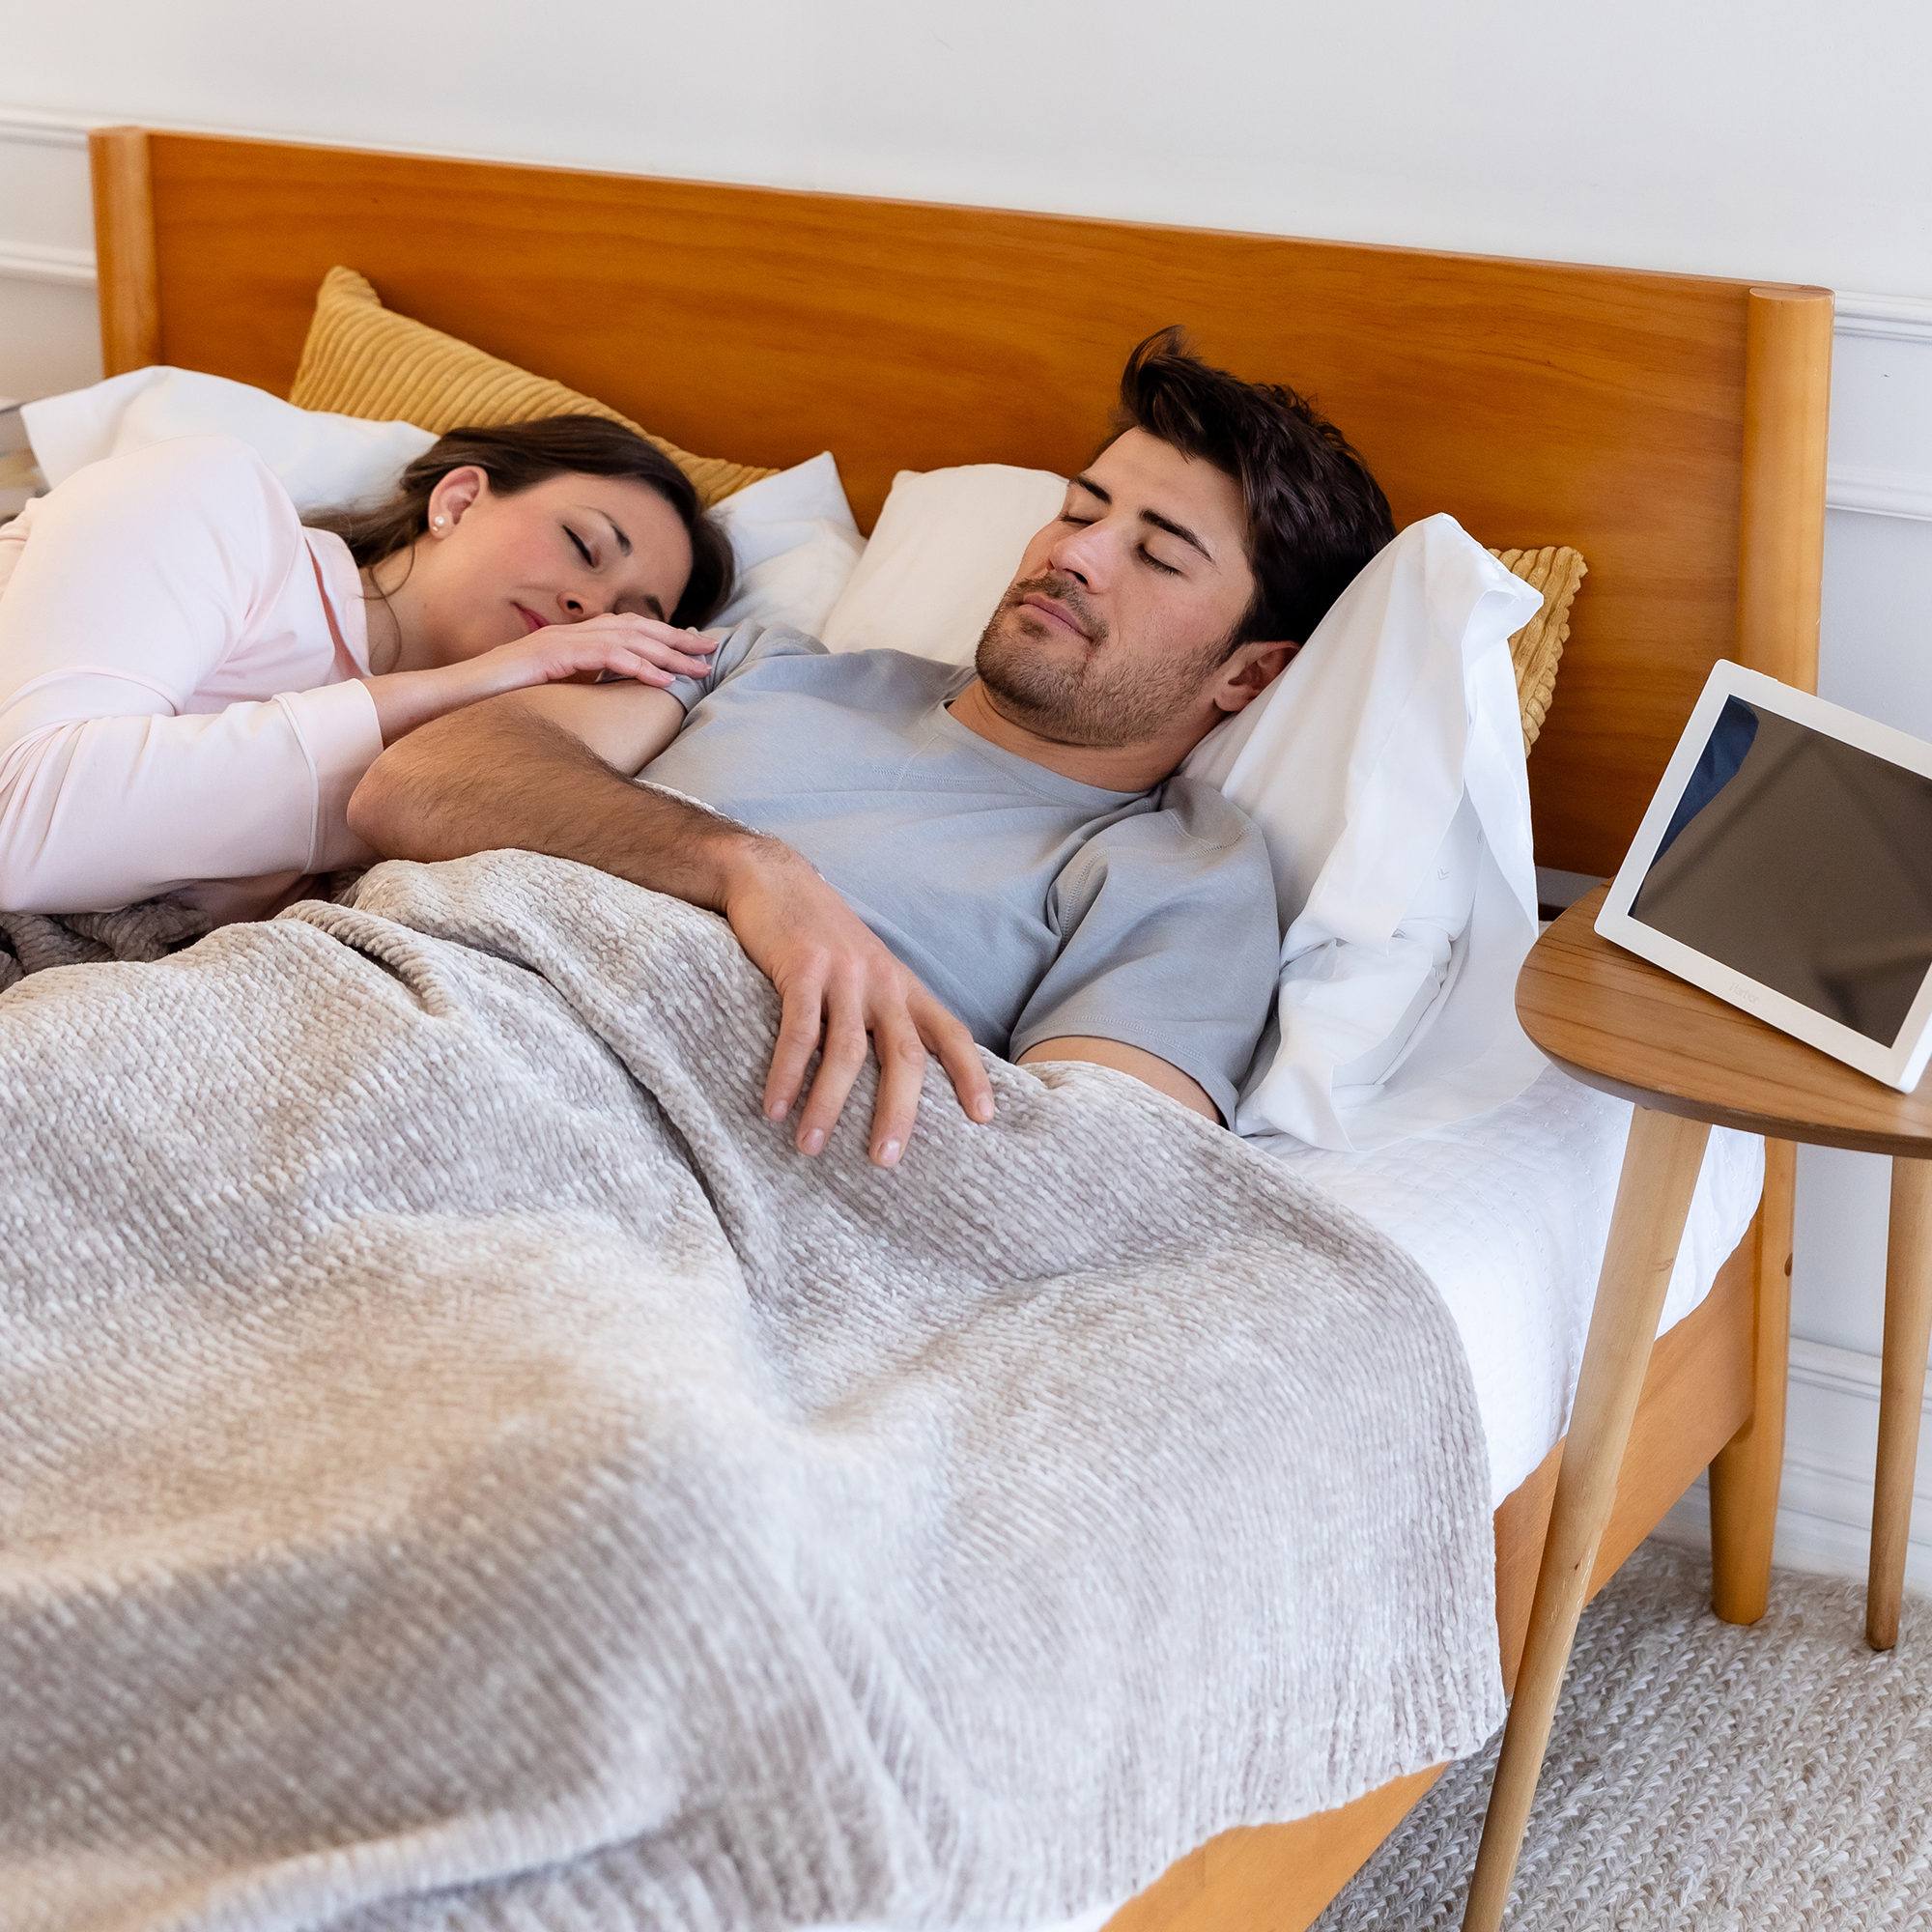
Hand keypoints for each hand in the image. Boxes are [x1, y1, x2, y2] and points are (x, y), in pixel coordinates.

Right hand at [470, 612, 715, 693]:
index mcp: (569, 641)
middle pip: (636, 628)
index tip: (695, 651)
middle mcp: (568, 635)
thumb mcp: (547, 694)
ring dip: (667, 652)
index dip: (664, 638)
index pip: (627, 632)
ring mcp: (558, 642)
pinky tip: (662, 679)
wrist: (448, 701)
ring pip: (627, 639)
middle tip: (713, 651)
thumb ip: (576, 689)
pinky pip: (603, 657)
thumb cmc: (494, 703)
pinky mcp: (549, 656)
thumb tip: (607, 701)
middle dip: (677, 640)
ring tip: (699, 667)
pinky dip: (637, 665)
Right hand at [719, 841, 995, 1166]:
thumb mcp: (869, 970)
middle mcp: (883, 982)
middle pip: (905, 1056)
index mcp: (904, 987)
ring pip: (846, 1052)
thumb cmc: (821, 937)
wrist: (773, 877)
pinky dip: (787, 1074)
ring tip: (811, 1147)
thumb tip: (899, 1076)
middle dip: (899, 1112)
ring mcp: (844, 974)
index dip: (972, 1075)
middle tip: (885, 1161)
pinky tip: (774, 1108)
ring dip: (828, 1105)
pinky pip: (798, 1031)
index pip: (951, 1033)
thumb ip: (886, 1013)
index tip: (985, 1119)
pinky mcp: (801, 967)